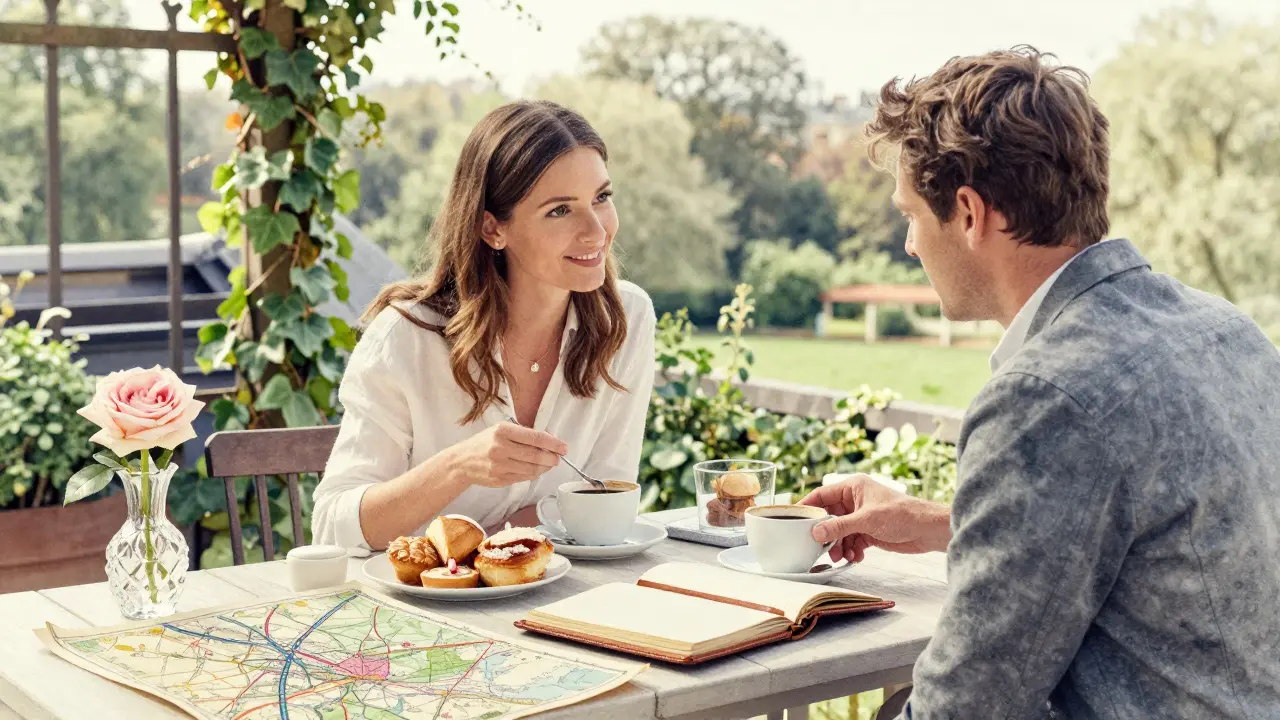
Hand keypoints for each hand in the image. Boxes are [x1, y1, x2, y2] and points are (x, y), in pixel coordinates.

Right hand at [445, 422, 567, 488]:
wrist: (462, 461)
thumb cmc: (485, 442)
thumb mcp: (501, 430)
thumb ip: (523, 435)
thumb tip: (550, 441)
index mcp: (502, 431)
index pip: (535, 437)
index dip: (553, 443)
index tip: (563, 447)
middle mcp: (500, 448)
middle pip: (536, 455)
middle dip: (552, 457)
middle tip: (558, 457)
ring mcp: (500, 465)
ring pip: (532, 469)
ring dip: (545, 467)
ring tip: (549, 463)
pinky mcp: (500, 479)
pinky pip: (524, 477)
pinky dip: (534, 474)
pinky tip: (537, 469)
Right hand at [799, 473, 950, 562]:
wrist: (927, 530)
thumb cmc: (902, 515)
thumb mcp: (866, 520)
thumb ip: (839, 526)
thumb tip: (816, 532)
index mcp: (853, 487)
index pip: (822, 495)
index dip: (808, 507)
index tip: (795, 519)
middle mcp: (855, 500)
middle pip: (830, 516)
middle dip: (826, 533)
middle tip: (820, 546)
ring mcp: (862, 516)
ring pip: (840, 531)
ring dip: (839, 545)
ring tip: (841, 556)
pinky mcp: (869, 531)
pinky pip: (852, 541)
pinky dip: (851, 550)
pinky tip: (856, 557)